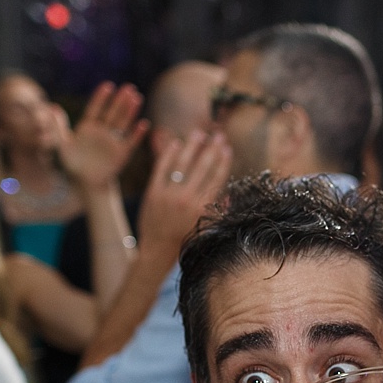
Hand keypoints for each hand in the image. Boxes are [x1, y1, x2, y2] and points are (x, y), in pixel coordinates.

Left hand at [55, 82, 148, 191]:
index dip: (101, 98)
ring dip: (130, 111)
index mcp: (88, 127)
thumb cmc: (74, 164)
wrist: (86, 183)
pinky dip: (137, 134)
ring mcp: (113, 141)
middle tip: (128, 87)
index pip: (95, 109)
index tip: (108, 86)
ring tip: (136, 98)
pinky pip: (131, 141)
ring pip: (123, 123)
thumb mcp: (63, 145)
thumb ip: (58, 127)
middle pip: (113, 113)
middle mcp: (103, 131)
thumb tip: (52, 107)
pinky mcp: (122, 153)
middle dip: (120, 101)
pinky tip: (143, 124)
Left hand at [135, 129, 231, 257]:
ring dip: (192, 147)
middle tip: (218, 135)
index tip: (228, 149)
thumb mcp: (205, 227)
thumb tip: (229, 195)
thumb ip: (217, 211)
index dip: (223, 162)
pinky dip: (168, 155)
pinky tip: (176, 143)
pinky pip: (162, 169)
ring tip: (199, 133)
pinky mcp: (153, 192)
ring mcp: (169, 194)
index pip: (216, 179)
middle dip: (212, 149)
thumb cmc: (184, 239)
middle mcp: (187, 199)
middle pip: (202, 167)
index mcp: (202, 208)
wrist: (157, 248)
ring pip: (183, 164)